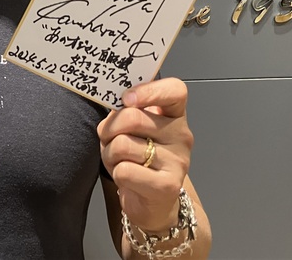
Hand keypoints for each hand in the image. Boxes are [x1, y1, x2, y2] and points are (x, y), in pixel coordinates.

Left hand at [98, 77, 193, 232]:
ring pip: (122, 144)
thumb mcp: (134, 128)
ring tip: (119, 161)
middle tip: (110, 140)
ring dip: (109, 154)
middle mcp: (181, 135)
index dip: (149, 90)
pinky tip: (126, 177)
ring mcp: (178, 161)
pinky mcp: (168, 185)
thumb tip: (111, 99)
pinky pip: (124, 170)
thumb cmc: (138, 156)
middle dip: (109, 130)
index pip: (175, 90)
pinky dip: (116, 173)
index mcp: (175, 114)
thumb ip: (127, 110)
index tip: (126, 99)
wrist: (152, 200)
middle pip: (132, 117)